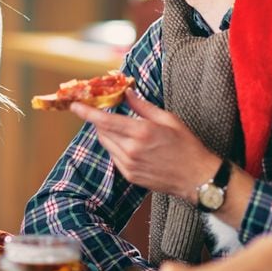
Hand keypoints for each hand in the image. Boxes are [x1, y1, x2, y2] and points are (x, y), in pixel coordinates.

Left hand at [71, 88, 220, 201]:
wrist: (196, 177)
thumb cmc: (187, 146)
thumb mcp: (168, 119)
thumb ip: (143, 106)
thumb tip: (126, 93)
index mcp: (141, 132)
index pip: (105, 121)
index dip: (87, 112)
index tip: (75, 105)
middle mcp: (131, 150)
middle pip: (102, 132)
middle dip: (99, 120)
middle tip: (102, 110)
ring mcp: (129, 165)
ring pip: (106, 144)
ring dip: (106, 133)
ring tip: (119, 126)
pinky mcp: (129, 176)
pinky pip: (114, 156)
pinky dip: (115, 146)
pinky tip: (128, 142)